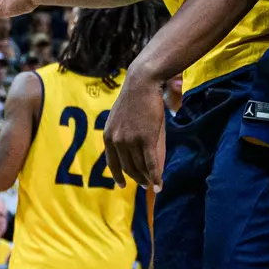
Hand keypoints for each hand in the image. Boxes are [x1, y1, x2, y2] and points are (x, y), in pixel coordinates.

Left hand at [103, 64, 166, 188]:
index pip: (112, 162)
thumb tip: (126, 144)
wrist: (142, 83)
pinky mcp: (146, 139)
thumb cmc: (135, 96)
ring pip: (140, 167)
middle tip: (143, 184)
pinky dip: (156, 177)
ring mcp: (131, 141)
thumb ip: (121, 131)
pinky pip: (151, 164)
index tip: (122, 185)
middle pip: (127, 167)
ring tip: (152, 184)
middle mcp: (117, 141)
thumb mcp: (120, 116)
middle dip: (136, 178)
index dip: (118, 175)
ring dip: (147, 179)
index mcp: (108, 135)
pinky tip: (160, 185)